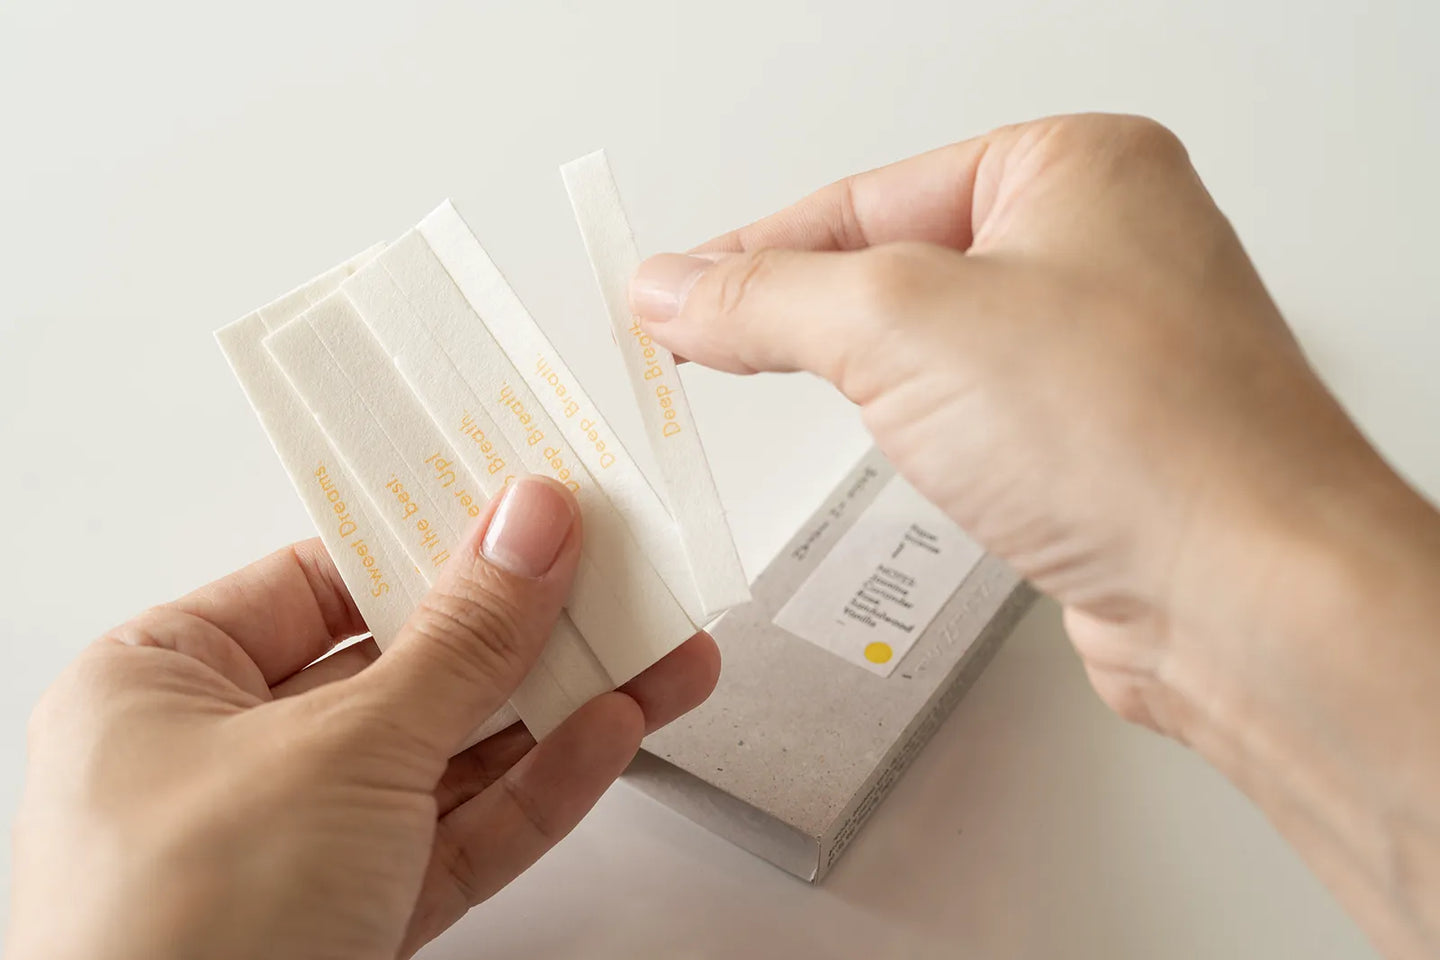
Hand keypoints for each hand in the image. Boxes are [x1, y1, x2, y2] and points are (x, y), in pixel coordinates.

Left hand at [7, 476, 718, 959]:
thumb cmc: (174, 941)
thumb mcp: (337, 749)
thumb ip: (456, 640)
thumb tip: (527, 527)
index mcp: (163, 686)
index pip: (323, 579)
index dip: (433, 539)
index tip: (527, 508)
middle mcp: (225, 758)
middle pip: (405, 664)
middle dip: (523, 628)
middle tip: (615, 577)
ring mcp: (297, 843)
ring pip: (450, 751)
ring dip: (558, 704)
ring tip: (654, 651)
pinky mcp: (357, 914)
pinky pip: (462, 831)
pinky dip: (540, 784)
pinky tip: (610, 731)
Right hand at [631, 114, 1439, 957]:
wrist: (1244, 595)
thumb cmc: (1142, 438)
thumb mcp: (900, 325)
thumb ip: (768, 296)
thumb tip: (676, 286)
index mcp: (1076, 168)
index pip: (864, 193)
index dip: (752, 247)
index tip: (672, 289)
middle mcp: (1103, 246)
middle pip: (896, 260)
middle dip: (799, 304)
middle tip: (704, 336)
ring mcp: (1107, 346)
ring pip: (935, 339)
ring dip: (856, 365)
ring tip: (781, 377)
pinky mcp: (1100, 437)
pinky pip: (975, 406)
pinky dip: (913, 421)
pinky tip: (894, 442)